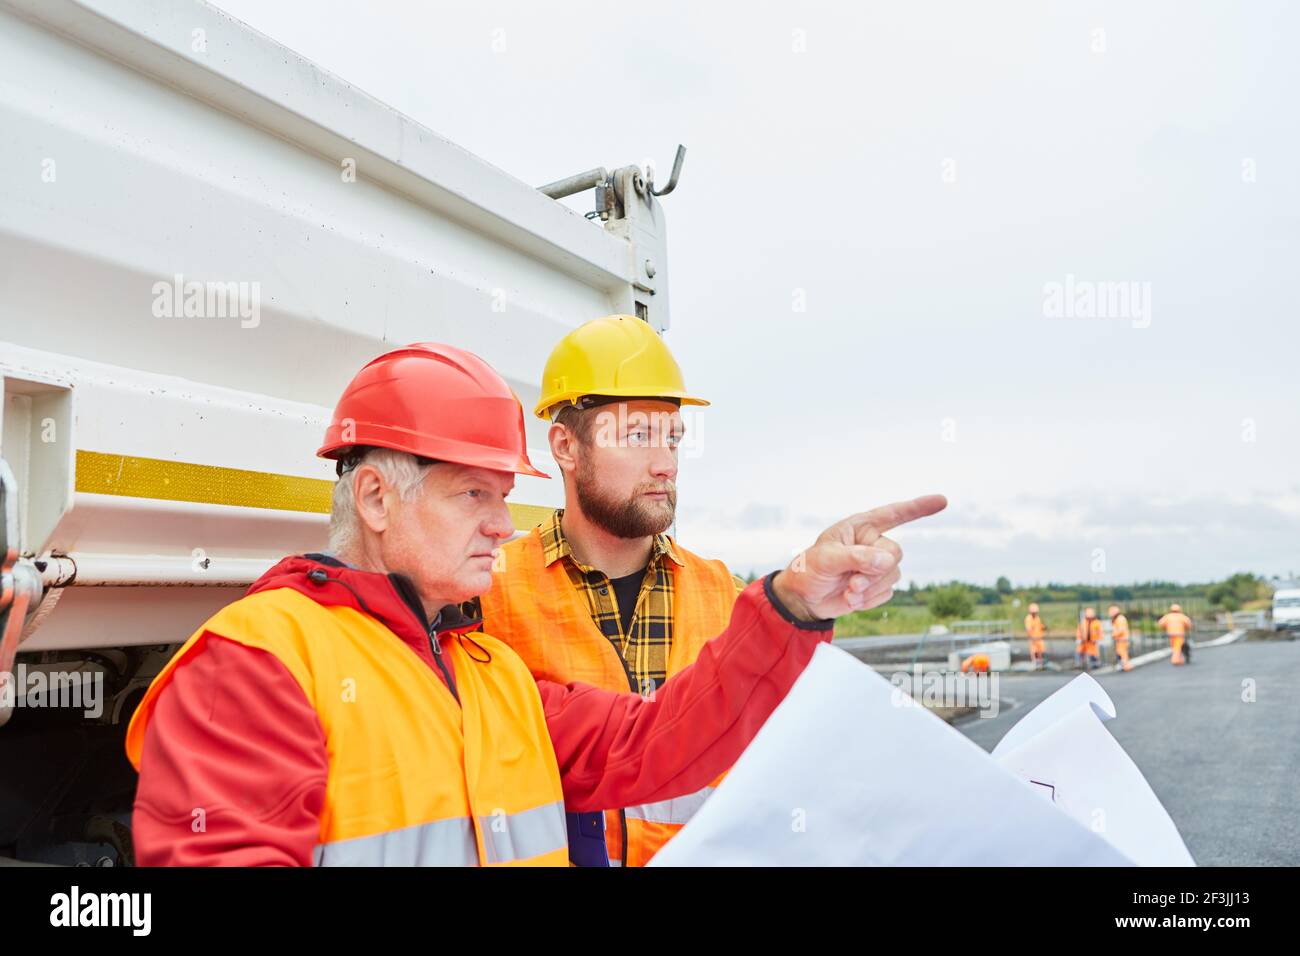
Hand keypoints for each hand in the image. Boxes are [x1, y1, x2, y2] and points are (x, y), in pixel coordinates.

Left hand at [771, 494, 947, 620]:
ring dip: (870, 588)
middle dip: (876, 571)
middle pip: (895, 553)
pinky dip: (869, 600)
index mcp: (860, 527)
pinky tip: (851, 598)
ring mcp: (876, 566)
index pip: (893, 513)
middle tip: (853, 583)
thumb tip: (886, 561)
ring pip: (893, 576)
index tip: (942, 501)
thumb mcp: (826, 559)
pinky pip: (887, 593)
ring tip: (848, 591)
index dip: (918, 508)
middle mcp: (872, 544)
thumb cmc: (810, 570)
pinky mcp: (877, 586)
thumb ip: (856, 557)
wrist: (804, 599)